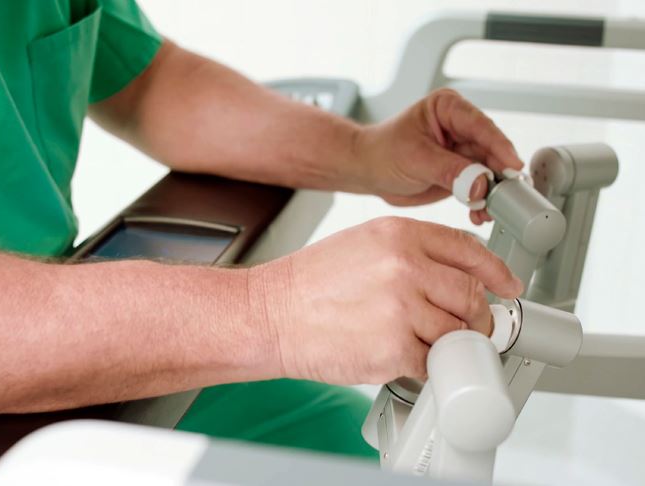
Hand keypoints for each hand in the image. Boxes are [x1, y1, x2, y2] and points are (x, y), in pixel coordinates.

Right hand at [253, 217, 522, 383]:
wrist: (268, 314)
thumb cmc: (307, 283)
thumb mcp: (361, 246)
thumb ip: (410, 254)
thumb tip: (452, 277)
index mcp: (398, 235)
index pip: (468, 250)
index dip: (495, 271)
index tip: (507, 286)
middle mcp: (404, 267)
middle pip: (471, 296)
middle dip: (477, 317)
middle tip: (470, 327)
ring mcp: (400, 309)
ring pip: (456, 333)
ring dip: (448, 344)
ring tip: (423, 344)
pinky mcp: (392, 349)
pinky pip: (431, 363)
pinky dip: (425, 367)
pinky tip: (404, 358)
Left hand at [354, 89, 523, 224]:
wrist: (366, 171)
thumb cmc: (382, 152)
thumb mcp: (416, 159)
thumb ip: (450, 171)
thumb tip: (481, 184)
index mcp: (448, 108)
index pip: (481, 126)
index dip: (500, 147)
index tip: (513, 166)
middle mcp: (460, 127)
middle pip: (491, 150)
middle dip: (499, 175)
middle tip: (506, 195)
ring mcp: (462, 151)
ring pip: (489, 171)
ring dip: (492, 192)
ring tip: (490, 209)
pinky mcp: (460, 173)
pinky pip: (478, 187)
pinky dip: (480, 201)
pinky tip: (479, 213)